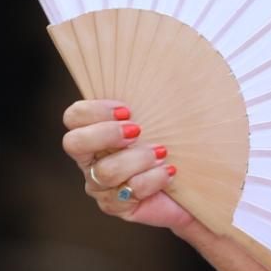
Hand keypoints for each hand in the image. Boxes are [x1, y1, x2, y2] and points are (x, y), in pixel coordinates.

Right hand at [62, 99, 189, 231]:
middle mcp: (91, 159)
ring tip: (162, 153)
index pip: (74, 117)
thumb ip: (155, 96)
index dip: (94, 110)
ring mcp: (101, 185)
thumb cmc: (179, 142)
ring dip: (138, 158)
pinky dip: (152, 179)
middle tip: (137, 131)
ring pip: (105, 171)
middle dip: (106, 134)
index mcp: (96, 131)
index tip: (128, 110)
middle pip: (73, 143)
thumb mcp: (167, 116)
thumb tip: (173, 64)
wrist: (196, 184)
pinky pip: (128, 192)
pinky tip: (169, 172)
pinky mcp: (117, 206)